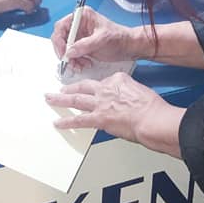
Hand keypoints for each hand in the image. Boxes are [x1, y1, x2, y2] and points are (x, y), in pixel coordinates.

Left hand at [45, 72, 183, 154]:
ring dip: (61, 100)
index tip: (98, 91)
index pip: (105, 82)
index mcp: (118, 79)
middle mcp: (106, 88)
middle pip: (84, 86)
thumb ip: (129, 95)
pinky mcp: (98, 118)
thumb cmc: (151, 108)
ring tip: (51, 99)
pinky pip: (78, 120)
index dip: (100, 88)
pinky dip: (67, 122)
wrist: (151, 118)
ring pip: (76, 99)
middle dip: (71, 87)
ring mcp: (100, 103)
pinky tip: (58, 123)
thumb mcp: (141, 91)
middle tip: (61, 88)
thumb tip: (126, 104)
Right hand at [51, 7, 146, 67]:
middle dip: (65, 52)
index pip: (61, 26)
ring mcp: (80, 36)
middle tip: (70, 61)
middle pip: (61, 38)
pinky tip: (85, 64)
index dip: (59, 40)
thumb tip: (69, 51)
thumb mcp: (102, 39)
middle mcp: (78, 25)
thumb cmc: (119, 37)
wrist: (129, 47)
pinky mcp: (82, 47)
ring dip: (71, 59)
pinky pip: (72, 55)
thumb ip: (84, 45)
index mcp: (82, 16)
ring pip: (65, 49)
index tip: (64, 52)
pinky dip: (76, 62)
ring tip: (81, 64)